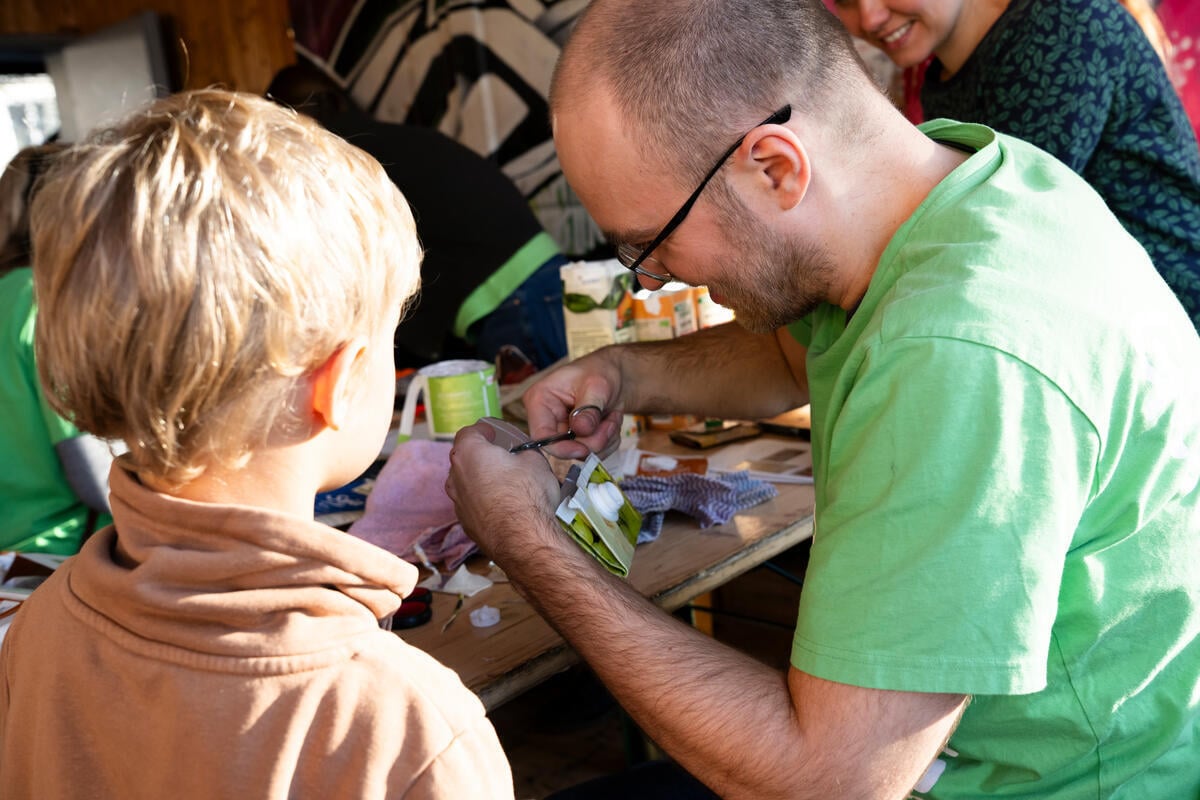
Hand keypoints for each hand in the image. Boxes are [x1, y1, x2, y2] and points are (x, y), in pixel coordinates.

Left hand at [445, 421, 563, 564]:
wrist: (523, 538)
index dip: (483, 430)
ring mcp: (458, 502)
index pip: (469, 432)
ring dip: (482, 480)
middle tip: (502, 458)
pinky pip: (473, 505)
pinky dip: (484, 502)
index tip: (493, 433)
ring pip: (467, 483)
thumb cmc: (527, 496)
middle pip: (465, 458)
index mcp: (469, 453)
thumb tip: (525, 454)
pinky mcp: (465, 523)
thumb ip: (524, 452)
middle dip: (482, 456)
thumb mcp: (535, 461)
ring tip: (505, 484)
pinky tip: (504, 507)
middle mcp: (456, 476)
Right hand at [522, 354, 624, 458]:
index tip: (585, 450)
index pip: (541, 435)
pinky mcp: (577, 440)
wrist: (614, 375)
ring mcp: (563, 432)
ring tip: (611, 416)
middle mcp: (548, 419)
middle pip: (564, 447)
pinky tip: (611, 421)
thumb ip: (589, 409)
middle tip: (610, 423)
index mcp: (540, 400)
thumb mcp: (597, 386)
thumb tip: (581, 430)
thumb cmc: (600, 371)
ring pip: (583, 453)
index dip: (561, 448)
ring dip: (604, 438)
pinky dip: (609, 440)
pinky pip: (595, 452)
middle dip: (592, 440)